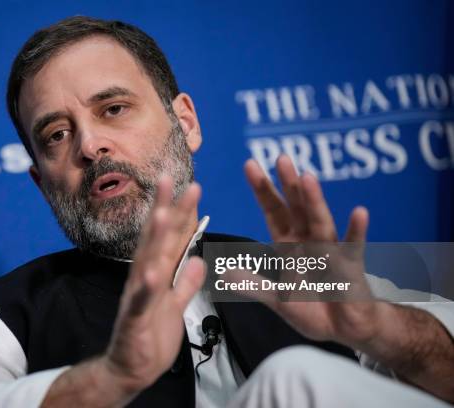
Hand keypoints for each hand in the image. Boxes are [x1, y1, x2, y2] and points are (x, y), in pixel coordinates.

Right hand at [103, 176, 205, 392]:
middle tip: (172, 180)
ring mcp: (138, 295)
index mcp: (157, 273)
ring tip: (162, 213)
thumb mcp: (177, 304)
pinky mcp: (135, 318)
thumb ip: (187, 282)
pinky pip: (141, 301)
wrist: (130, 369)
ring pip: (147, 262)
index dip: (181, 213)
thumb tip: (200, 260)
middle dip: (165, 209)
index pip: (171, 238)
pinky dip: (146, 287)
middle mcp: (145, 277)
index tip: (191, 186)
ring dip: (153, 238)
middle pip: (157, 239)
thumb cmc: (152, 334)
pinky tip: (151, 272)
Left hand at [242, 155, 383, 347]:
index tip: (251, 165)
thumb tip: (224, 272)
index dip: (263, 190)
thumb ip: (253, 285)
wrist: (344, 328)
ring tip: (307, 178)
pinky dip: (356, 231)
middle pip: (297, 207)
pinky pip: (353, 248)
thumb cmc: (313, 307)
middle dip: (288, 184)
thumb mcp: (277, 298)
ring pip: (320, 221)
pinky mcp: (351, 267)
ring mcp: (331, 251)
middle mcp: (309, 240)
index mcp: (289, 244)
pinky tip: (359, 213)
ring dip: (314, 201)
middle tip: (281, 158)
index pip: (274, 211)